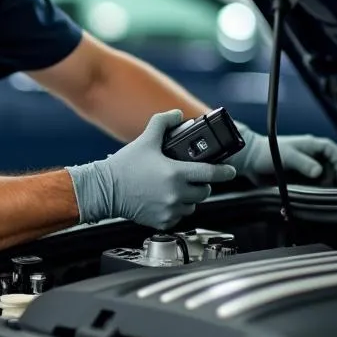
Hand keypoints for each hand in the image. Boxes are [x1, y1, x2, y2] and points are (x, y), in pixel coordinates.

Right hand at [66, 109, 236, 229]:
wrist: (105, 189)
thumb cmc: (124, 167)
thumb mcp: (145, 140)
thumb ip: (163, 122)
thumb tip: (177, 114)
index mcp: (176, 174)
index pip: (211, 174)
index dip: (225, 172)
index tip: (231, 170)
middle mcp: (176, 194)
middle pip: (204, 192)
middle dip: (202, 184)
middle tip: (194, 178)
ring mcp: (169, 210)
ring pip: (192, 206)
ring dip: (190, 198)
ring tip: (177, 189)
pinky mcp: (161, 222)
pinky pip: (178, 217)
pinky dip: (176, 210)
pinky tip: (165, 200)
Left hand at [230, 122, 336, 183]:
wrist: (249, 159)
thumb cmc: (266, 152)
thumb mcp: (287, 156)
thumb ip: (304, 164)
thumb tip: (319, 172)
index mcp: (310, 145)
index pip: (332, 150)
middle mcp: (309, 154)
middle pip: (330, 164)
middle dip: (332, 175)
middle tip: (328, 185)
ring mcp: (303, 164)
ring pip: (321, 174)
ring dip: (323, 183)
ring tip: (318, 190)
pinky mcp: (297, 174)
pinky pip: (310, 182)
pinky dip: (313, 187)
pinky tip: (310, 193)